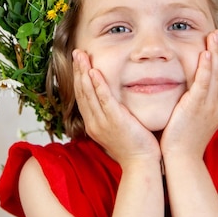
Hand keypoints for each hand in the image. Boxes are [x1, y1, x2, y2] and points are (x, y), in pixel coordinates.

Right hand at [72, 49, 160, 165]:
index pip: (81, 97)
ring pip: (89, 93)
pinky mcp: (116, 121)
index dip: (78, 78)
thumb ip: (111, 114)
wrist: (141, 164)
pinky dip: (98, 85)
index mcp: (93, 124)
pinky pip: (105, 100)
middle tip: (76, 52)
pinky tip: (94, 72)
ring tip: (81, 56)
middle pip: (81, 92)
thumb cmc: (133, 146)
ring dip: (84, 72)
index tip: (77, 62)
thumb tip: (111, 101)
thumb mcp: (117, 128)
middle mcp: (94, 122)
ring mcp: (103, 122)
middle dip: (77, 70)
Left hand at [160, 30, 217, 159]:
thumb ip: (191, 102)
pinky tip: (206, 54)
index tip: (217, 43)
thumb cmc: (181, 140)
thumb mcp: (190, 117)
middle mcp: (217, 104)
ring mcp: (210, 105)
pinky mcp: (198, 107)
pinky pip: (204, 83)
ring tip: (214, 36)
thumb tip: (186, 91)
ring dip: (216, 53)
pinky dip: (207, 68)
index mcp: (217, 106)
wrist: (181, 158)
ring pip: (216, 74)